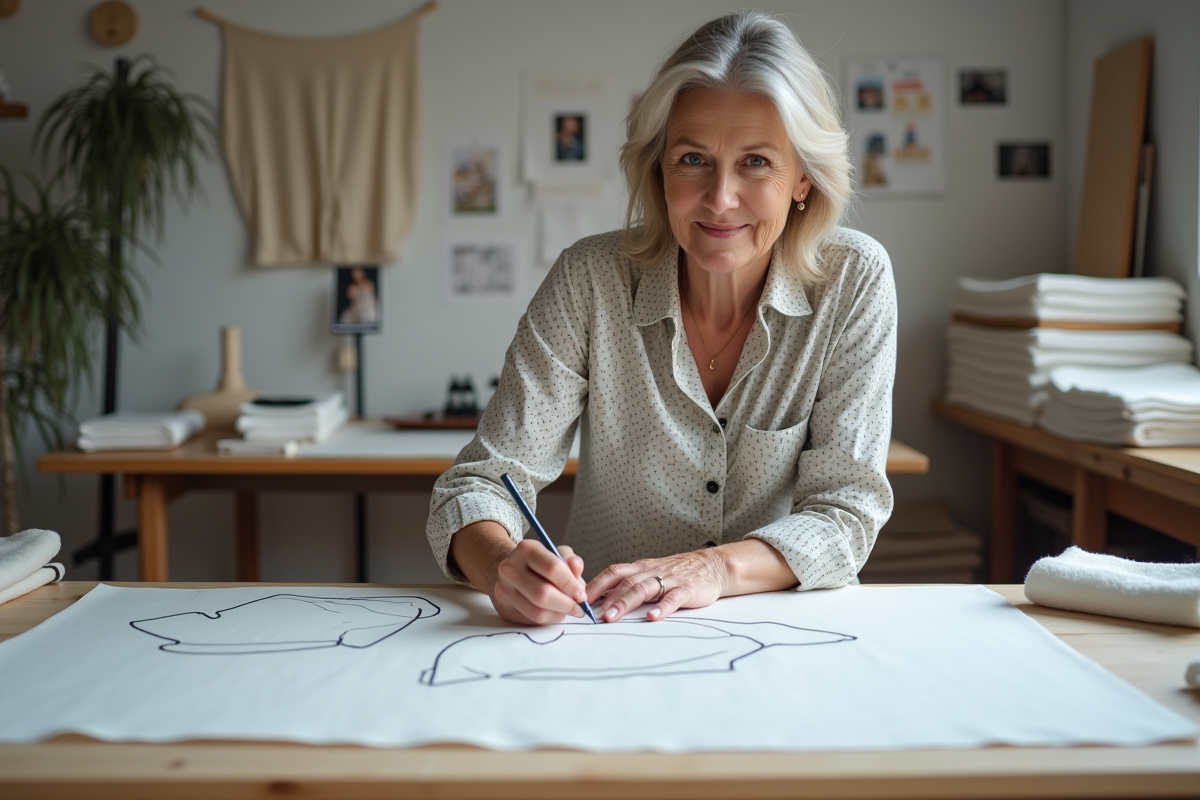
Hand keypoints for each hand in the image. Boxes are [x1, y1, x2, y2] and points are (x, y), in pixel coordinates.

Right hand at [489, 539, 588, 625]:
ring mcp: (504, 590)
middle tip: (579, 607)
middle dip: (566, 604)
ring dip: (559, 614)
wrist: (510, 571)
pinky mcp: (504, 608)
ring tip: (568, 609)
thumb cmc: (538, 564)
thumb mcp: (555, 554)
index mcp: (526, 549)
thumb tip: (577, 568)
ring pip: (538, 611)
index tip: (581, 593)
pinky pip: (532, 619)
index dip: (570, 584)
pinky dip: (550, 618)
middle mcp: (510, 568)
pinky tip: (555, 612)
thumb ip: (569, 559)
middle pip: (543, 593)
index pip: (552, 568)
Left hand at [587, 548, 728, 622]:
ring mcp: (670, 579)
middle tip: (594, 615)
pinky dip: (662, 607)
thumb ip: (629, 585)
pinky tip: (652, 617)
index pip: (614, 572)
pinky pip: (673, 598)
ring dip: (627, 603)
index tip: (580, 598)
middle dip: (609, 599)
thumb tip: (600, 599)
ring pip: (645, 589)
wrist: (712, 566)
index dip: (596, 584)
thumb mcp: (650, 575)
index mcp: (641, 568)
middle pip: (627, 582)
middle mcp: (652, 571)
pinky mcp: (688, 589)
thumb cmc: (676, 574)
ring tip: (614, 617)